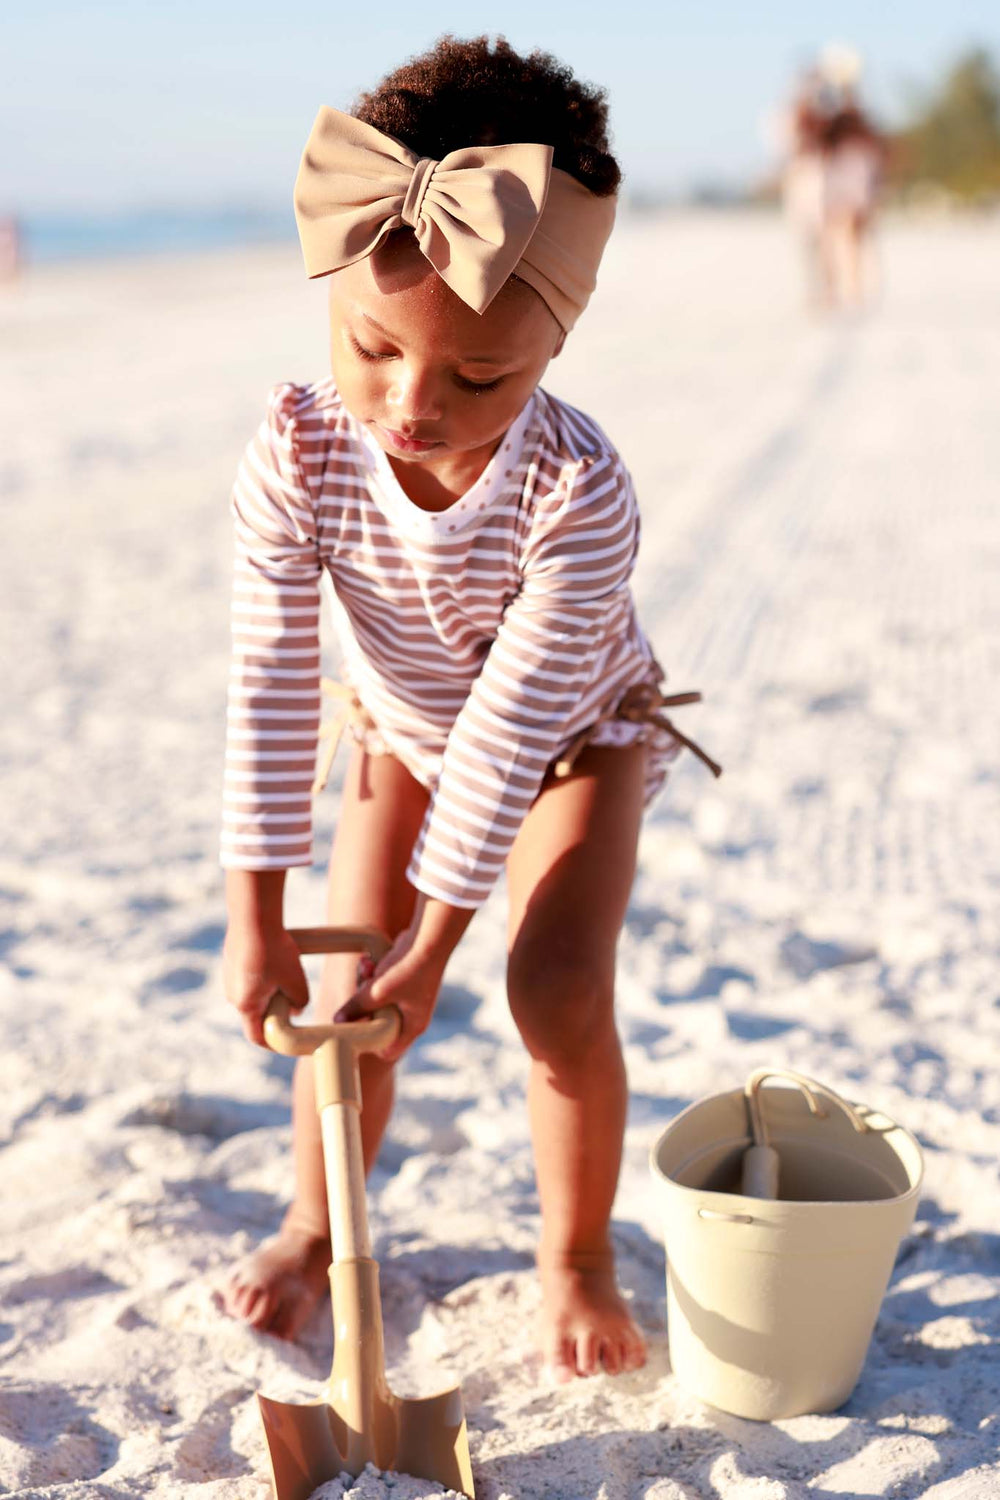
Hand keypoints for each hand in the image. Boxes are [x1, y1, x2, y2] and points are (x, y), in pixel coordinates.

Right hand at [223, 921, 308, 1047]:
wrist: (253, 916)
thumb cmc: (275, 951)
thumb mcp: (296, 982)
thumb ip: (299, 1002)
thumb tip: (296, 1009)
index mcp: (245, 1005)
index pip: (257, 1036)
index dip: (272, 1044)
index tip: (285, 1045)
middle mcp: (232, 994)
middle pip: (256, 1013)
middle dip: (275, 1011)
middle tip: (294, 999)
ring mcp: (230, 976)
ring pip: (253, 992)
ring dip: (270, 990)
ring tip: (287, 971)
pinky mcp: (232, 960)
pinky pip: (250, 975)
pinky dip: (264, 974)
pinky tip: (276, 956)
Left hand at [334, 925, 446, 1061]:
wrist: (428, 937)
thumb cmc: (409, 968)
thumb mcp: (378, 991)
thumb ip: (357, 1007)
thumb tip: (337, 1021)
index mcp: (413, 1025)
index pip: (387, 1049)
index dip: (369, 1043)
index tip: (355, 1028)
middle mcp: (412, 1015)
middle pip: (377, 1023)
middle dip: (364, 1005)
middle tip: (360, 989)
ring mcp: (408, 998)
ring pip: (377, 1001)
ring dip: (366, 984)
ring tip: (366, 967)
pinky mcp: (403, 982)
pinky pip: (381, 985)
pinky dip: (373, 974)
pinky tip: (369, 961)